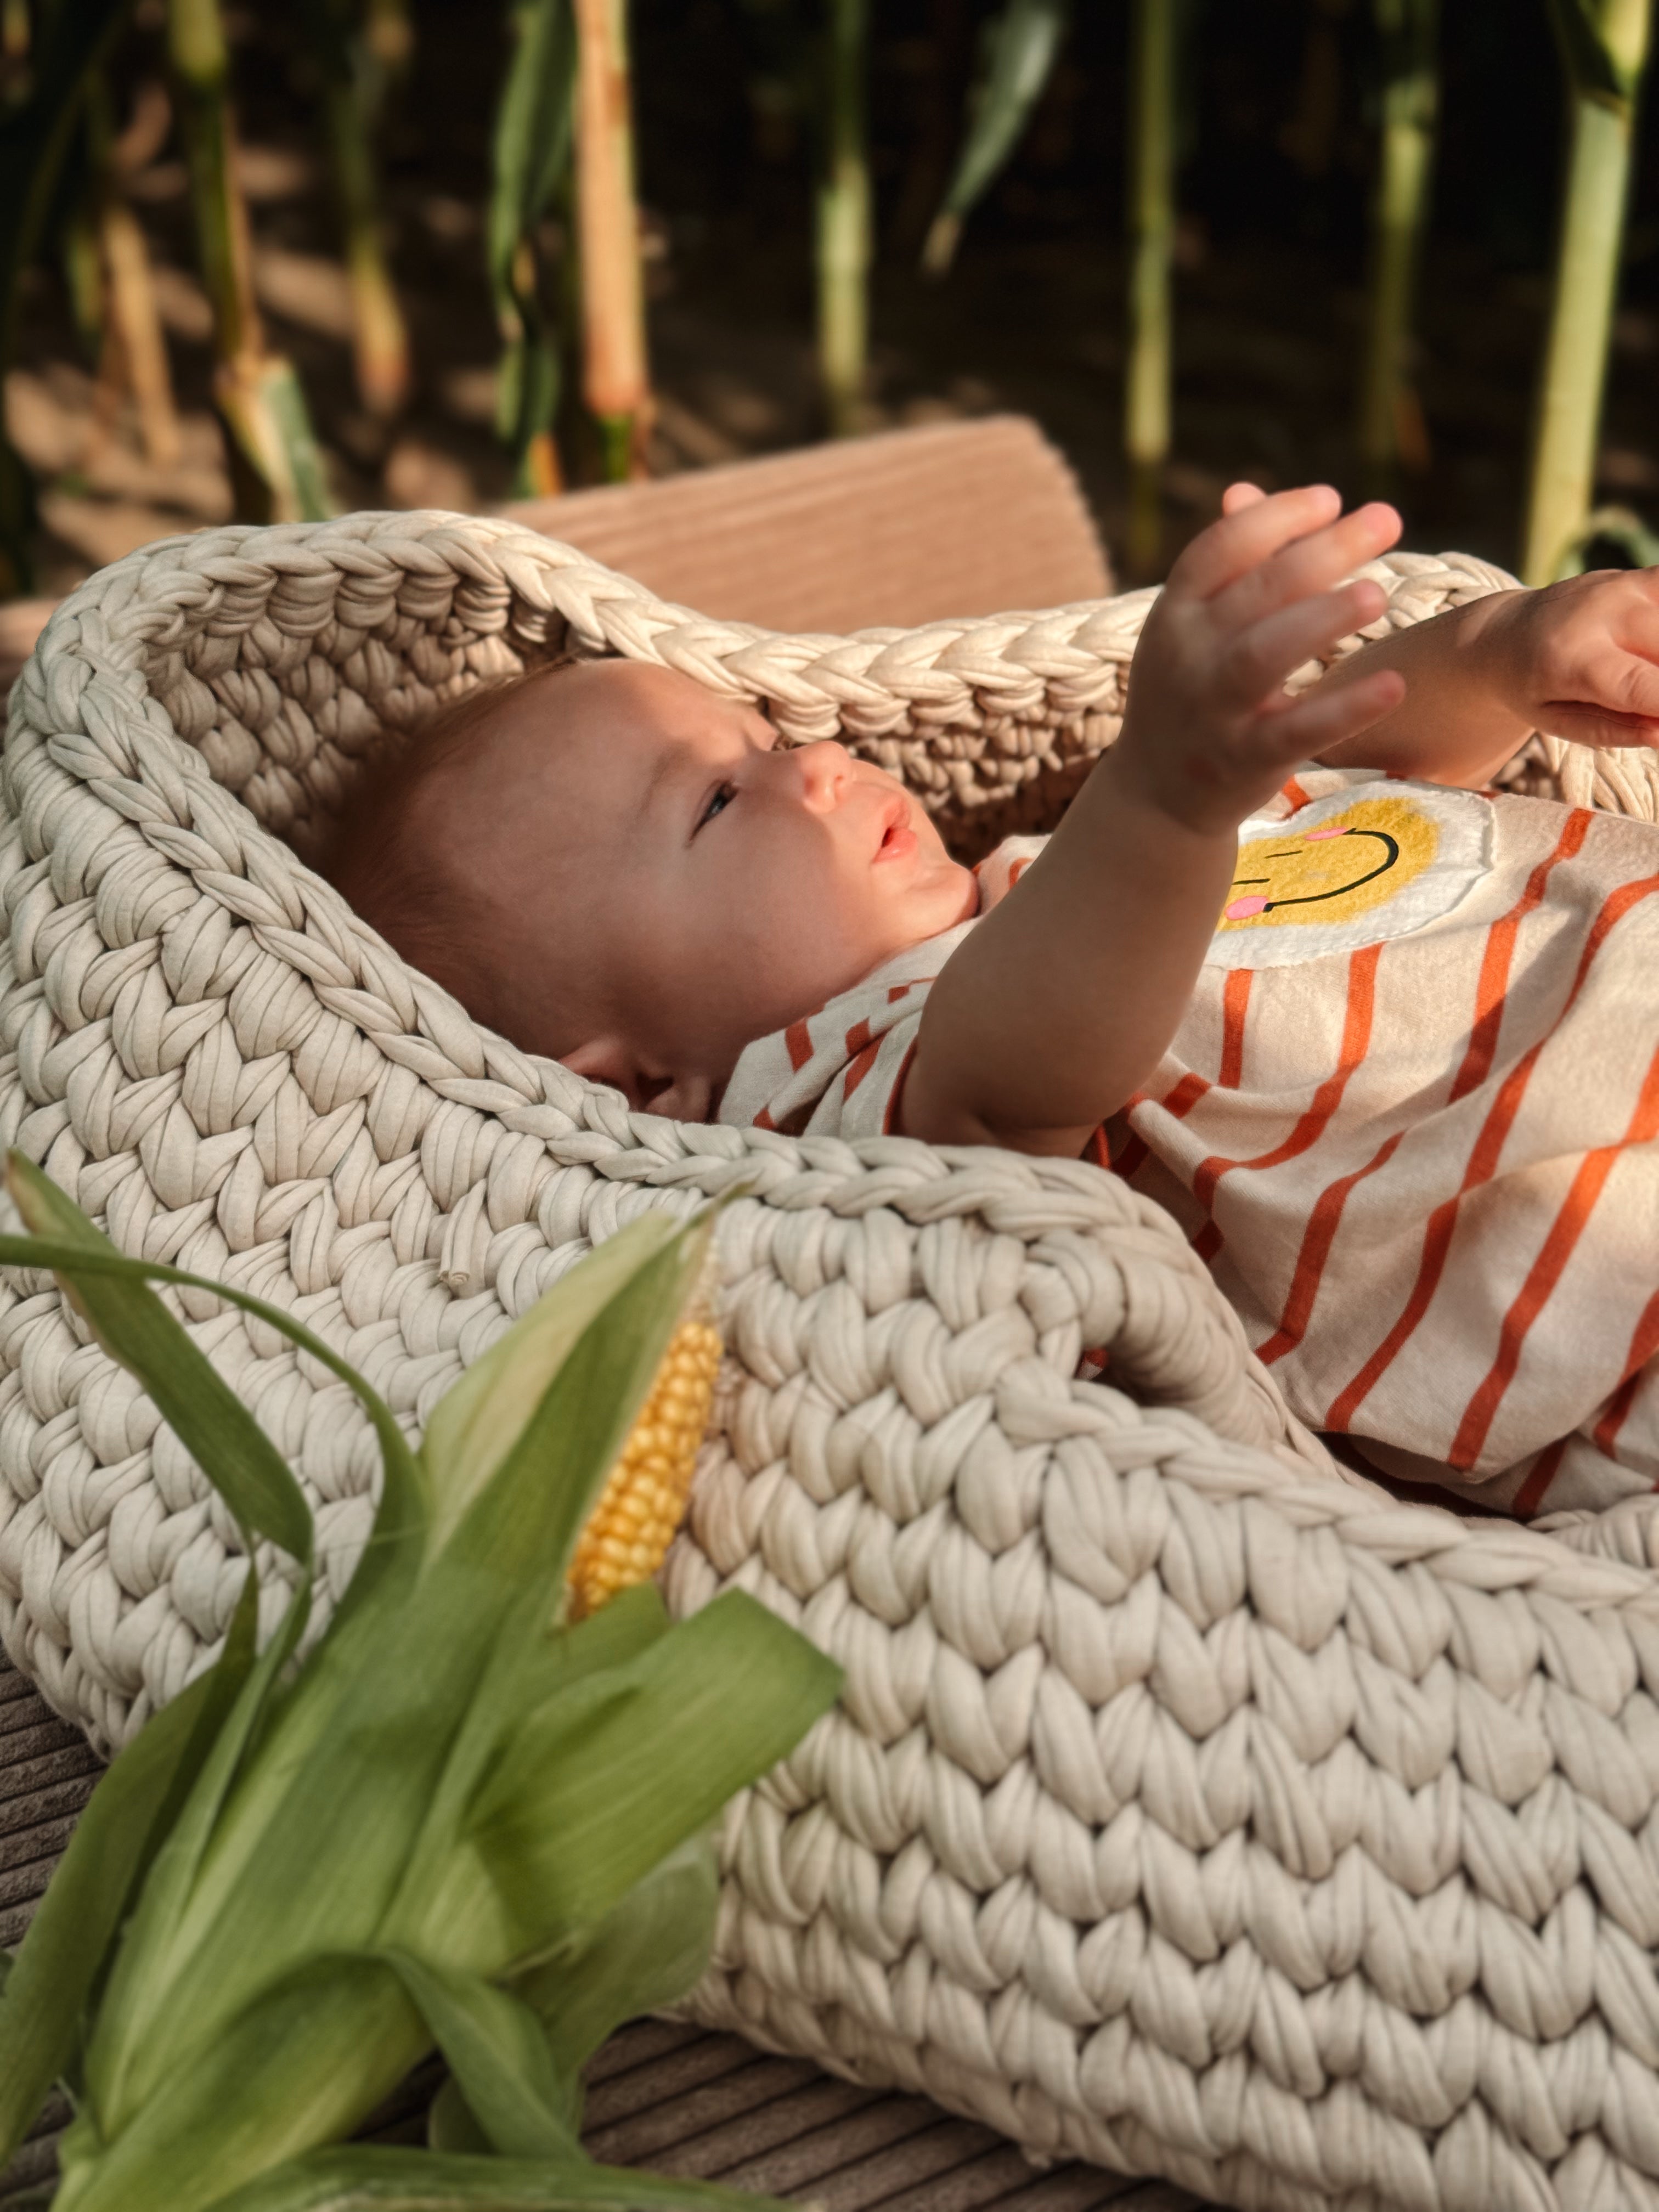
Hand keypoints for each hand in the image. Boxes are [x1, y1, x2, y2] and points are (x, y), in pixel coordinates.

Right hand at [1110, 483, 1406, 832]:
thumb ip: (1224, 566)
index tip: (1330, 498)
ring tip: (1378, 593)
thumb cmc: (1190, 693)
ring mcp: (1213, 710)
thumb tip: (1246, 490)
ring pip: (1263, 655)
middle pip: (1255, 590)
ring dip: (1322, 618)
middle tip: (1386, 519)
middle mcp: (1187, 656)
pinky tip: (1394, 684)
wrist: (1157, 794)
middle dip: (1323, 550)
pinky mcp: (1244, 760)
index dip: (1274, 517)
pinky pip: (1297, 731)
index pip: (1219, 548)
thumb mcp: (1192, 628)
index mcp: (1175, 613)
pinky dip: (1345, 707)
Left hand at [1473, 567, 1658, 751]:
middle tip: (1639, 702)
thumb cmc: (1531, 688)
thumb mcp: (1555, 721)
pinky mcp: (1638, 577)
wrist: (1504, 632)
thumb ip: (1610, 730)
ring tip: (1637, 671)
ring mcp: (1623, 588)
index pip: (1640, 686)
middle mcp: (1600, 613)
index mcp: (1569, 657)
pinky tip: (1647, 649)